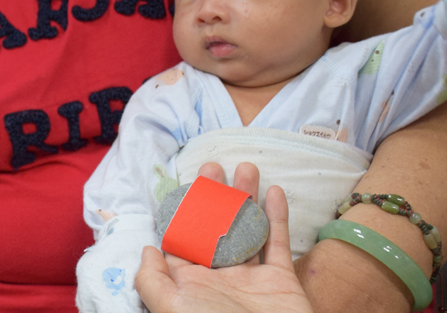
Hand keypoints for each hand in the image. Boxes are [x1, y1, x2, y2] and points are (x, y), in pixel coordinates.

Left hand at [135, 162, 313, 312]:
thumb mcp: (173, 309)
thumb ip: (154, 281)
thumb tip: (148, 248)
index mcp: (192, 284)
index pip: (185, 239)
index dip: (185, 210)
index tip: (189, 182)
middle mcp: (221, 277)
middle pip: (217, 227)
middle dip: (215, 196)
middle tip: (214, 166)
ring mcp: (252, 277)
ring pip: (248, 229)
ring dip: (247, 198)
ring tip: (247, 168)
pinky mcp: (280, 279)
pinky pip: (277, 242)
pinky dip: (277, 217)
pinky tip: (274, 191)